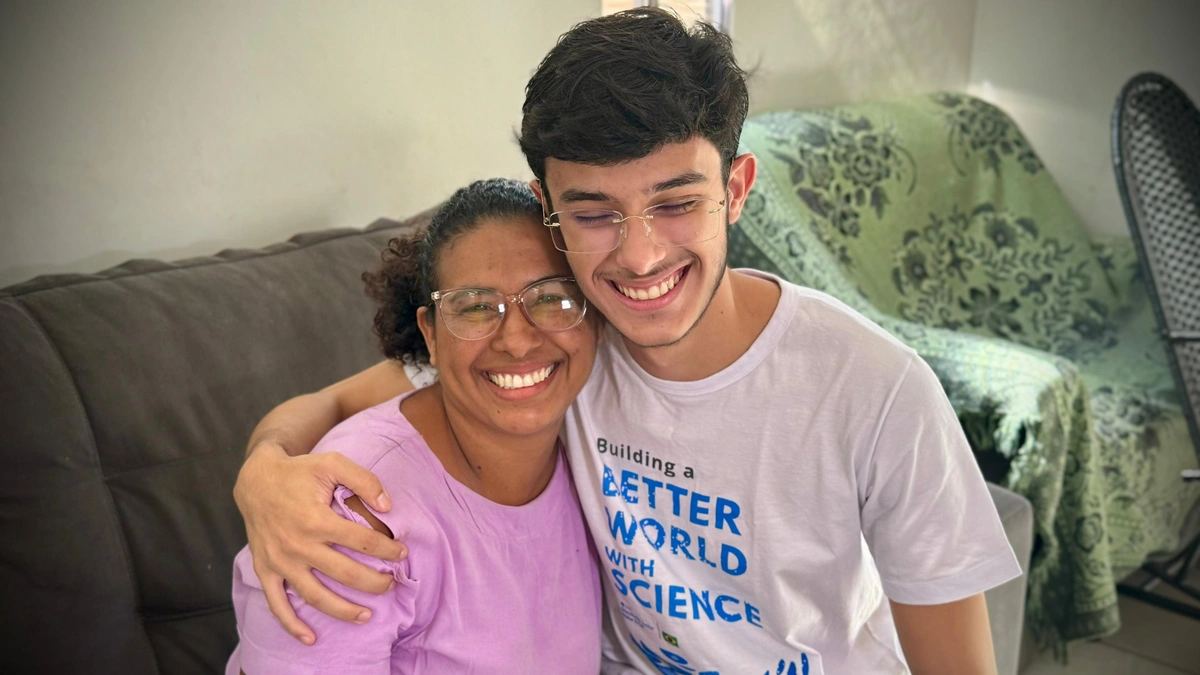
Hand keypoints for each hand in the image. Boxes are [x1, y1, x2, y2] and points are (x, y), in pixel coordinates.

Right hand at [233, 442, 406, 643]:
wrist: (255, 480)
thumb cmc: (299, 471)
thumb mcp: (332, 463)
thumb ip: (363, 480)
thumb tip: (387, 506)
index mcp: (317, 519)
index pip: (363, 542)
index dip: (388, 549)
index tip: (402, 553)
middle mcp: (299, 545)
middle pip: (346, 574)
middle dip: (375, 583)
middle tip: (391, 584)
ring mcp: (281, 561)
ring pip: (316, 596)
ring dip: (343, 610)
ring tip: (367, 616)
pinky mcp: (266, 570)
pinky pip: (277, 603)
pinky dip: (292, 624)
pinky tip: (310, 638)